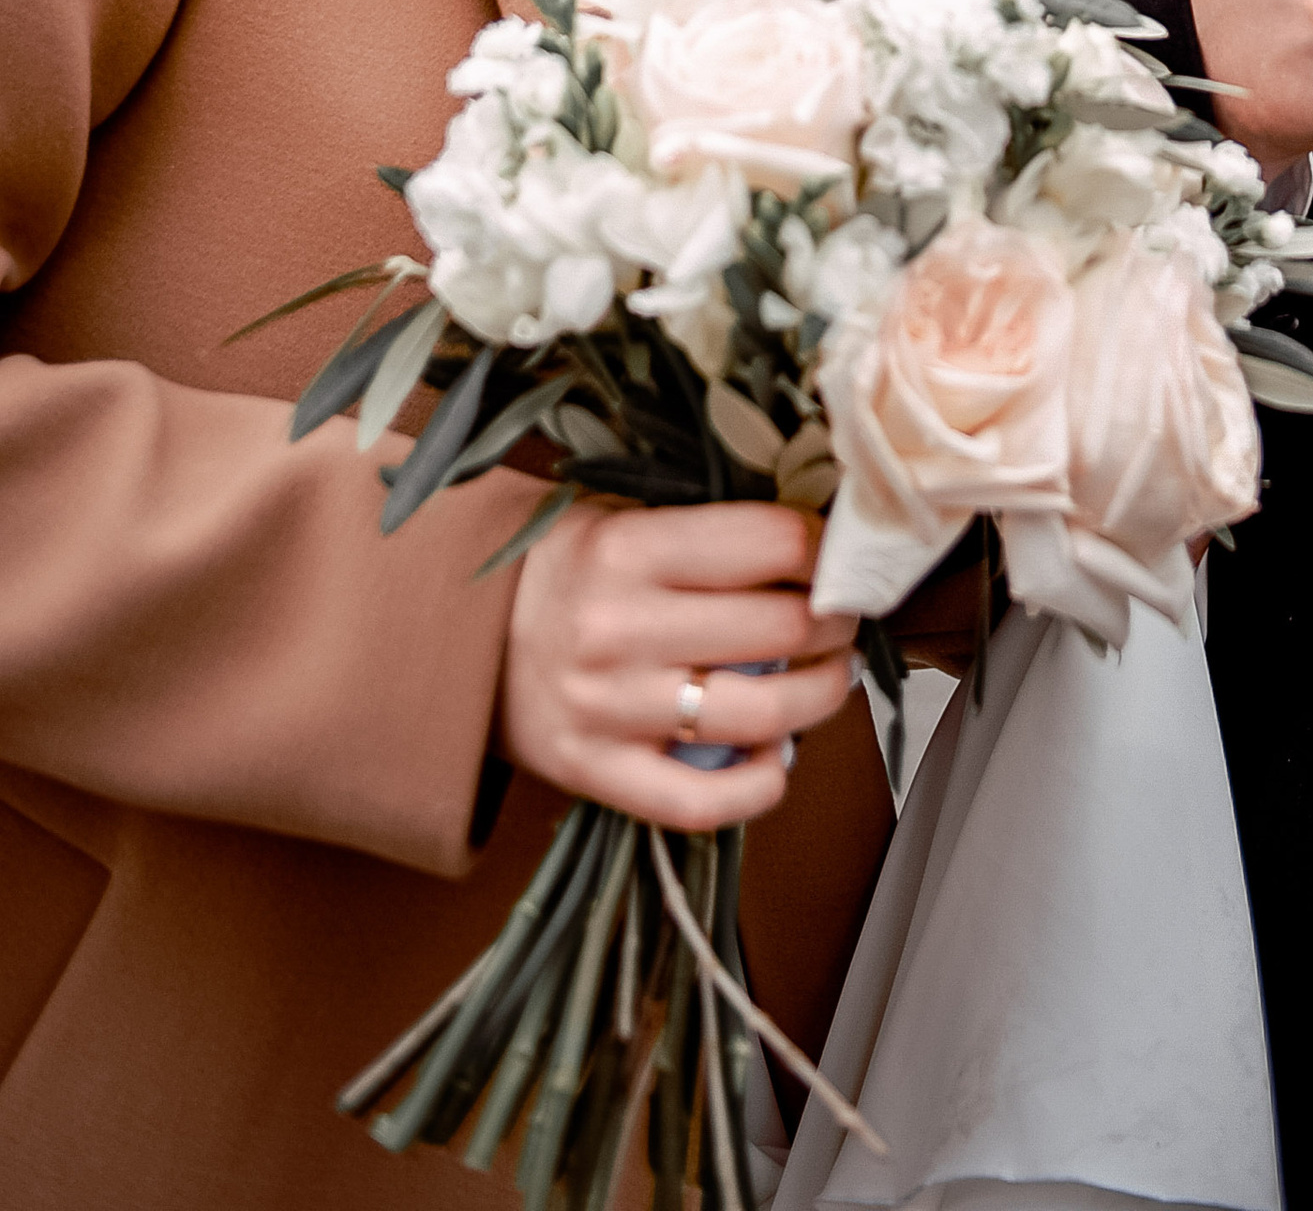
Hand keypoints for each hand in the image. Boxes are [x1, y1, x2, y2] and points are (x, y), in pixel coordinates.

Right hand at [500, 500, 854, 828]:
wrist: (459, 639)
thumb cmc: (566, 572)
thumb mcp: (623, 518)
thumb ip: (709, 530)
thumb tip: (822, 542)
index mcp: (627, 549)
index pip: (770, 541)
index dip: (827, 548)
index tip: (840, 555)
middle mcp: (618, 630)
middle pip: (780, 626)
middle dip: (838, 621)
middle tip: (847, 615)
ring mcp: (608, 710)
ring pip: (758, 714)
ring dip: (822, 696)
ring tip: (833, 678)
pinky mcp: (596, 775)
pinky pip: (701, 801)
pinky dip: (762, 784)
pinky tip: (781, 756)